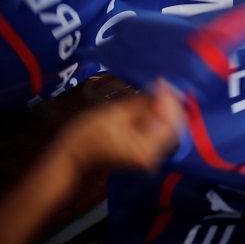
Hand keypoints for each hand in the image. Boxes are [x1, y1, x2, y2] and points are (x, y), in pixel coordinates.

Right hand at [59, 79, 184, 173]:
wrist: (71, 161)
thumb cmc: (86, 137)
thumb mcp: (115, 114)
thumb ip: (142, 103)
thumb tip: (162, 88)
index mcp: (144, 150)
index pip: (170, 123)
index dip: (170, 100)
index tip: (163, 82)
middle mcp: (153, 158)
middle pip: (173, 127)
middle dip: (170, 104)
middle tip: (162, 84)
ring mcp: (150, 158)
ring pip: (169, 130)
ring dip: (166, 109)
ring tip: (158, 90)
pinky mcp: (146, 154)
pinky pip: (160, 134)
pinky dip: (159, 118)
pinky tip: (153, 104)